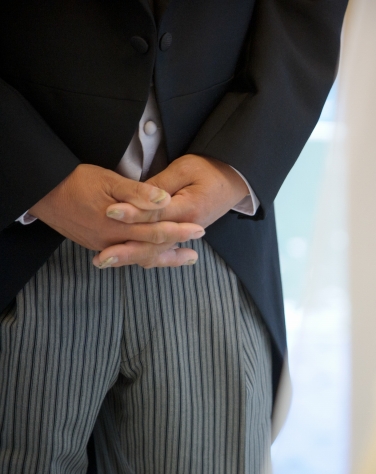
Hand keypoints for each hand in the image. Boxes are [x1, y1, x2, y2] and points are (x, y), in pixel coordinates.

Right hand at [29, 164, 205, 267]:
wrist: (42, 192)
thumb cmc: (76, 181)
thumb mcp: (108, 181)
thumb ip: (137, 193)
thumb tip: (165, 200)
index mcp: (117, 226)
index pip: (156, 231)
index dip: (179, 231)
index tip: (198, 227)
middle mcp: (111, 241)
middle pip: (151, 248)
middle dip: (177, 245)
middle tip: (199, 240)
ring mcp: (103, 245)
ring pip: (140, 256)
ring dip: (165, 256)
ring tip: (186, 257)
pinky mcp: (97, 245)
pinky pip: (127, 255)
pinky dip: (145, 256)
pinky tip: (156, 254)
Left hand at [96, 155, 249, 264]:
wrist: (233, 180)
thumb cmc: (209, 170)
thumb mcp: (185, 169)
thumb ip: (161, 184)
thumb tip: (139, 196)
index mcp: (189, 208)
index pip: (155, 214)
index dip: (131, 213)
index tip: (109, 212)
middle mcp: (188, 226)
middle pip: (152, 241)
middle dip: (125, 249)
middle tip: (100, 255)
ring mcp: (186, 234)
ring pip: (156, 251)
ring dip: (130, 257)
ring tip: (104, 261)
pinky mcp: (183, 234)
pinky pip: (163, 251)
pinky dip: (145, 257)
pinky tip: (124, 261)